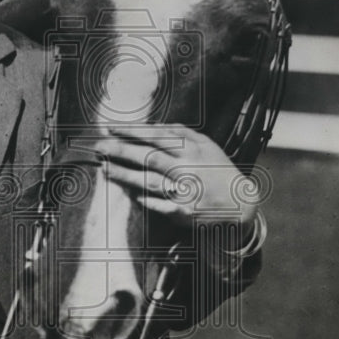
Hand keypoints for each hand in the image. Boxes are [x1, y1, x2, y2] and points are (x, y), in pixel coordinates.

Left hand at [95, 122, 257, 235]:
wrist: (240, 204)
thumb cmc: (217, 170)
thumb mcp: (206, 145)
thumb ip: (181, 133)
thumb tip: (153, 126)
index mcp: (192, 149)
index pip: (157, 137)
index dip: (132, 131)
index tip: (111, 127)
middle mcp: (188, 168)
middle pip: (149, 157)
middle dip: (122, 151)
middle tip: (98, 146)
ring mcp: (185, 191)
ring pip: (149, 182)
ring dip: (125, 175)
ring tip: (103, 168)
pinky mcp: (184, 212)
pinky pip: (159, 205)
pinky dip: (145, 199)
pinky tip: (129, 194)